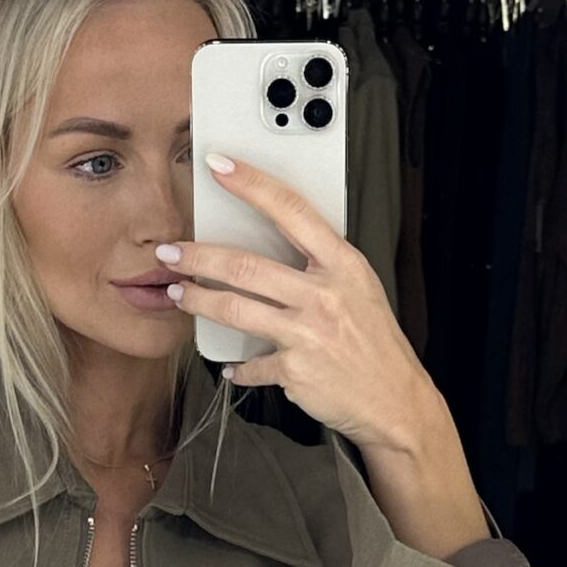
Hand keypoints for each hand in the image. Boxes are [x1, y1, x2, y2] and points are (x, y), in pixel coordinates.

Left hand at [158, 152, 442, 456]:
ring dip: (198, 301)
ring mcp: (308, 333)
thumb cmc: (375, 343)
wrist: (396, 401)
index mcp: (342, 264)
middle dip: (197, 256)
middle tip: (170, 253)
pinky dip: (237, 367)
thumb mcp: (359, 288)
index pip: (291, 209)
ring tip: (178, 294)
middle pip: (245, 265)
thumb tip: (272, 243)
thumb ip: (321, 264)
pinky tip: (230, 365)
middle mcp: (323, 295)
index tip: (219, 166)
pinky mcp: (295, 370)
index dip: (251, 184)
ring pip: (235, 309)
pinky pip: (250, 364)